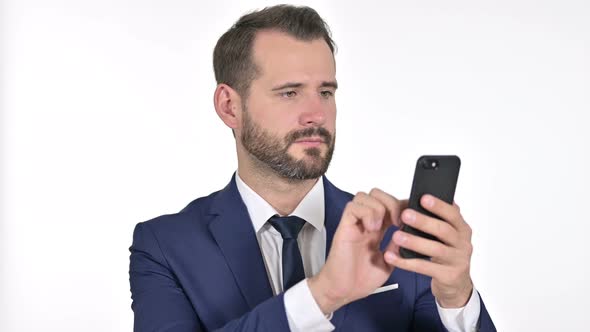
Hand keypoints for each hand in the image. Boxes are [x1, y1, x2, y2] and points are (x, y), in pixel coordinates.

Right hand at [308, 189, 407, 313]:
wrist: (343, 290)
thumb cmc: (361, 279)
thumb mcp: (389, 262)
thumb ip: (398, 246)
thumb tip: (411, 232)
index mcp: (377, 230)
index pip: (389, 204)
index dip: (401, 204)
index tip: (411, 216)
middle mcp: (365, 223)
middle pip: (377, 194)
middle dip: (391, 202)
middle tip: (397, 221)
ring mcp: (354, 224)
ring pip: (365, 196)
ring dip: (378, 208)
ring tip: (381, 227)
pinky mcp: (344, 227)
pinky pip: (353, 207)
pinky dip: (366, 214)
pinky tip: (371, 229)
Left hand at [384, 194, 473, 307]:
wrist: (456, 285)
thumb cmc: (446, 255)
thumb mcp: (447, 237)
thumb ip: (439, 220)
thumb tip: (416, 201)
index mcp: (462, 229)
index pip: (453, 214)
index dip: (439, 206)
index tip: (423, 198)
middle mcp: (463, 244)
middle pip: (444, 230)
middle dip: (424, 221)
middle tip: (405, 215)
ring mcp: (458, 261)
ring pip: (435, 249)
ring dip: (414, 242)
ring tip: (396, 236)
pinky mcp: (449, 276)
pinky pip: (425, 268)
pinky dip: (407, 262)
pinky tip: (392, 257)